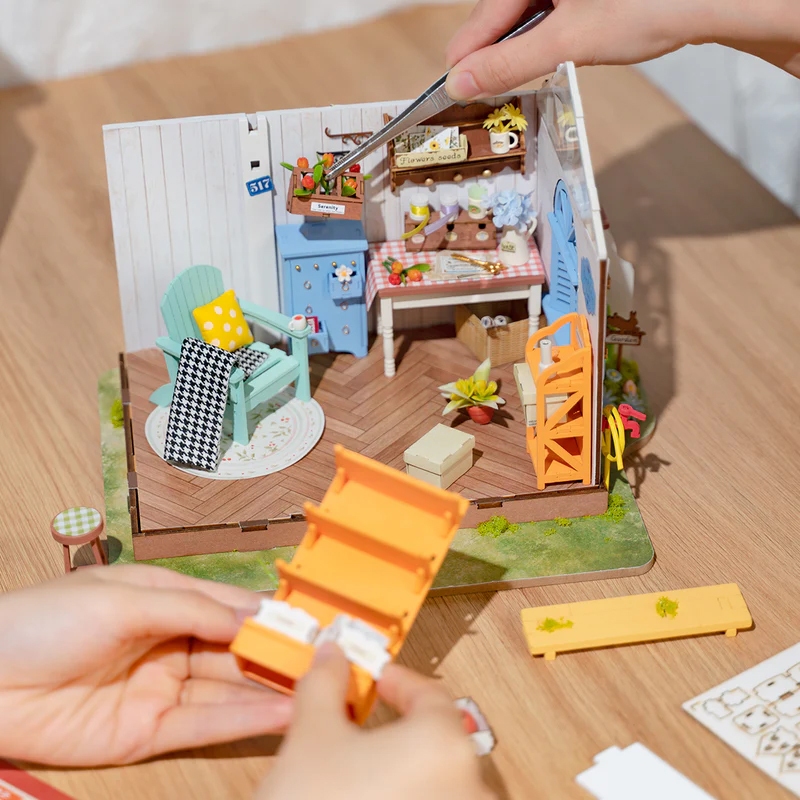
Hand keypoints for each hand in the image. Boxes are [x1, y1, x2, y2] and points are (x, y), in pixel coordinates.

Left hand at [0, 565, 292, 764]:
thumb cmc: (47, 621)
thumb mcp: (125, 600)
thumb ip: (193, 608)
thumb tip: (251, 614)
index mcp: (164, 602)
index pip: (229, 606)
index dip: (268, 613)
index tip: (311, 619)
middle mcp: (169, 645)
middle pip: (235, 650)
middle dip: (277, 653)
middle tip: (327, 659)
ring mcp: (161, 690)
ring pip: (228, 690)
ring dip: (271, 690)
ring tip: (317, 689)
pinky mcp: (148, 734)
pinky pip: (205, 725)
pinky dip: (244, 721)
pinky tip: (281, 713)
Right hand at [256, 643, 494, 799]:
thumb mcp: (311, 736)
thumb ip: (326, 684)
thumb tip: (332, 656)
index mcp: (445, 744)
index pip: (430, 693)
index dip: (398, 681)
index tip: (375, 679)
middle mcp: (470, 786)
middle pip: (440, 739)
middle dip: (401, 728)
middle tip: (363, 724)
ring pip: (440, 783)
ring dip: (407, 771)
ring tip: (362, 773)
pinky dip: (412, 799)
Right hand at [445, 0, 799, 99]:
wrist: (714, 0)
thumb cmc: (648, 6)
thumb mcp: (568, 41)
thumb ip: (509, 63)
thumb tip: (461, 83)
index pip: (483, 16)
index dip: (467, 58)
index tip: (451, 91)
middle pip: (502, 14)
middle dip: (494, 54)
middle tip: (483, 94)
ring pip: (528, 16)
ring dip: (521, 50)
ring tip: (517, 81)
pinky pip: (552, 13)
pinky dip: (547, 38)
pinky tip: (554, 56)